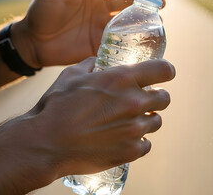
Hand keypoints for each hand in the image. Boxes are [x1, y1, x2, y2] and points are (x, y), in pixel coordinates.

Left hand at [11, 0, 158, 67]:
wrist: (33, 41)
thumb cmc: (41, 11)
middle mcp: (101, 7)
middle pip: (129, 2)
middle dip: (147, 2)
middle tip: (162, 5)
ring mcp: (101, 26)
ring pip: (129, 22)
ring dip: (144, 21)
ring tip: (159, 23)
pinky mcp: (100, 44)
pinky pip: (120, 42)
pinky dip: (133, 42)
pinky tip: (145, 42)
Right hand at [22, 58, 174, 183]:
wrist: (46, 143)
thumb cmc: (56, 107)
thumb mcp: (71, 76)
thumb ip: (89, 64)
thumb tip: (96, 61)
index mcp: (122, 79)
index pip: (164, 70)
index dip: (166, 71)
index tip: (164, 75)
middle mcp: (134, 102)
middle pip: (165, 98)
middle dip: (156, 97)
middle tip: (143, 100)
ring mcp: (134, 129)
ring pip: (156, 121)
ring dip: (146, 119)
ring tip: (129, 122)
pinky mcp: (131, 151)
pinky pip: (146, 144)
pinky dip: (138, 141)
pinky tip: (124, 139)